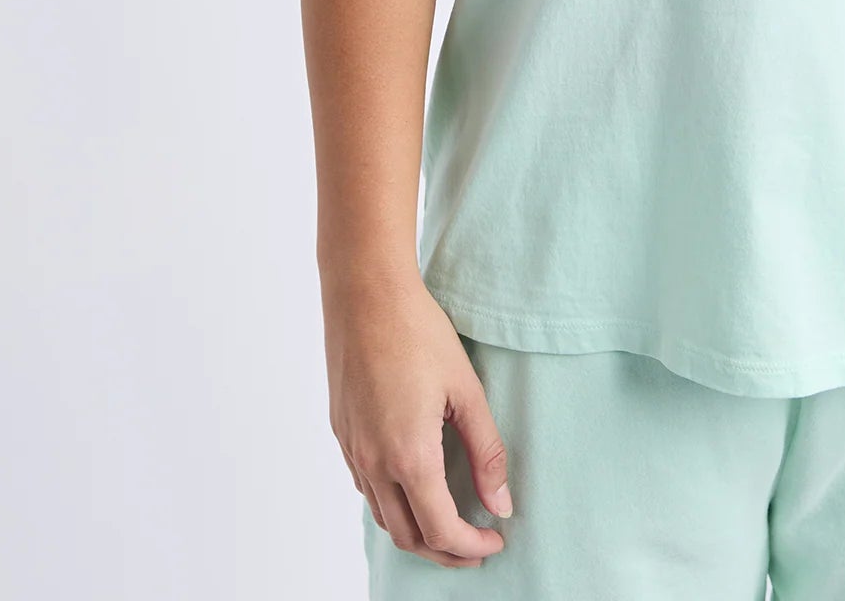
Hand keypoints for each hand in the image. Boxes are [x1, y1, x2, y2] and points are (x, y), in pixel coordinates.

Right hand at [323, 268, 511, 566]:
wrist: (365, 293)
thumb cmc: (419, 332)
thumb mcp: (466, 389)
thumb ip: (487, 451)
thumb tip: (502, 504)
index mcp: (408, 455)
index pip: (440, 530)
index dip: (471, 548)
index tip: (496, 542)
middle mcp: (373, 463)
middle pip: (409, 537)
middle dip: (446, 551)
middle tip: (478, 546)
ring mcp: (352, 451)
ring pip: (384, 518)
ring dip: (418, 532)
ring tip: (451, 523)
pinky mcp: (342, 434)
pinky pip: (366, 489)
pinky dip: (394, 505)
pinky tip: (416, 488)